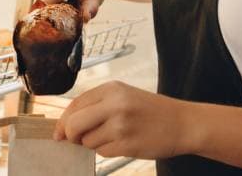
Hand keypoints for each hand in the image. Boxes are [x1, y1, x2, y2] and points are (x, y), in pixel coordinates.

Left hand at [54, 81, 196, 158]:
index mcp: (112, 88)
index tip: (59, 133)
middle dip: (71, 136)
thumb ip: (96, 106)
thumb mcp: (124, 96)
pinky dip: (107, 151)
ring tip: (114, 137)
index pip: (74, 104)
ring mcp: (121, 125)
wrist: (182, 123)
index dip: (63, 121)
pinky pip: (102, 152)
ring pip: (87, 141)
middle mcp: (115, 104)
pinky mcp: (127, 144)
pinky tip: (123, 143)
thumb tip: (66, 126)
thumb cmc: (151, 111)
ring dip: (94, 144)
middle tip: (77, 140)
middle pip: (73, 124)